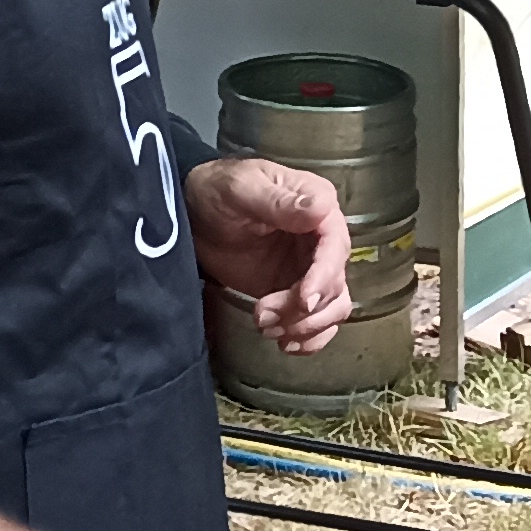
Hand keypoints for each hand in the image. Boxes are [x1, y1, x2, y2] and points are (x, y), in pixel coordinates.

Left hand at [186, 156, 350, 352]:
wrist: (194, 215)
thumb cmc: (218, 191)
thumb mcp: (243, 188)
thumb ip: (279, 201)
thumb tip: (319, 210)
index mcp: (317, 205)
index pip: (336, 247)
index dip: (324, 277)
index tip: (304, 300)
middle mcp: (322, 239)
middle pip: (336, 284)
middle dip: (305, 309)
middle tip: (265, 315)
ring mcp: (310, 268)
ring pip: (333, 308)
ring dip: (305, 326)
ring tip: (266, 327)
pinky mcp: (295, 292)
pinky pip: (318, 322)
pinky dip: (308, 338)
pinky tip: (283, 342)